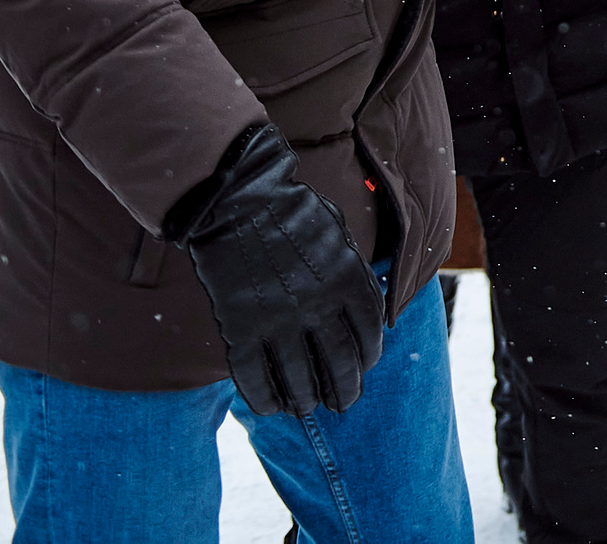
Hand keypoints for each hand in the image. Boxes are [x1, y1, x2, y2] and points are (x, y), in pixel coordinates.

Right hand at [168, 123, 383, 415]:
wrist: (237, 200)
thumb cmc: (290, 210)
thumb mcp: (337, 232)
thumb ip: (351, 270)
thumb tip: (368, 306)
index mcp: (347, 278)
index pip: (369, 333)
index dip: (369, 356)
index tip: (366, 365)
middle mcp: (317, 305)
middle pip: (339, 364)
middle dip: (345, 390)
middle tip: (343, 403)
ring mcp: (277, 319)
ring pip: (299, 378)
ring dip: (306, 399)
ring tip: (307, 407)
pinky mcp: (239, 327)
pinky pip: (254, 376)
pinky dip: (263, 397)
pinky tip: (270, 407)